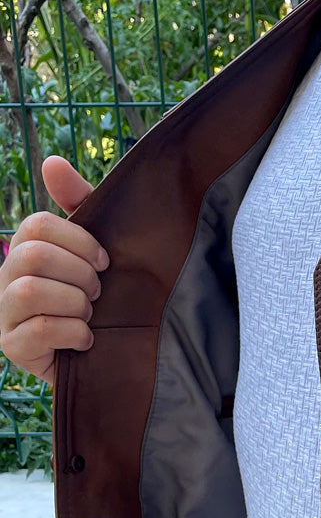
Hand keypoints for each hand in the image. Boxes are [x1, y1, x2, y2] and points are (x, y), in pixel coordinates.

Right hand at [0, 156, 107, 384]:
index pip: (36, 225)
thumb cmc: (103, 296)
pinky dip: (73, 331)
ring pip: (30, 291)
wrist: (113, 354)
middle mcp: (7, 279)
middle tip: (99, 292)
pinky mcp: (13, 348)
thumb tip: (52, 162)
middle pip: (33, 256)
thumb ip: (80, 204)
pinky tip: (87, 339)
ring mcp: (5, 314)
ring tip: (90, 315)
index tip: (105, 261)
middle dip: (80, 274)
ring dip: (75, 303)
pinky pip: (39, 329)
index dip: (78, 240)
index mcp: (26, 250)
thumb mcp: (98, 249)